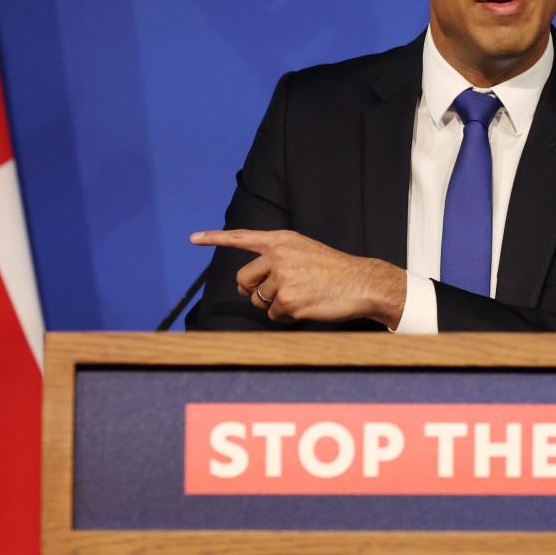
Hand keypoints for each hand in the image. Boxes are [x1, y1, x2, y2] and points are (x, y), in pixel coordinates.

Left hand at [189, 229, 405, 327]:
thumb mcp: (304, 251)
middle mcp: (278, 255)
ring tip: (301, 297)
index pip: (242, 238)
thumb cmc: (334, 271)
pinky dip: (287, 317)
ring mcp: (282, 278)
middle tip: (275, 293)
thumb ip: (277, 258)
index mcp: (282, 240)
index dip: (215, 239)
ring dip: (274, 305)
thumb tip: (248, 284)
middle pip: (244, 279)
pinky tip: (307, 307)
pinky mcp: (288, 300)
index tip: (193, 238)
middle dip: (253, 291)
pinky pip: (273, 316)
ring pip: (258, 301)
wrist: (362, 283)